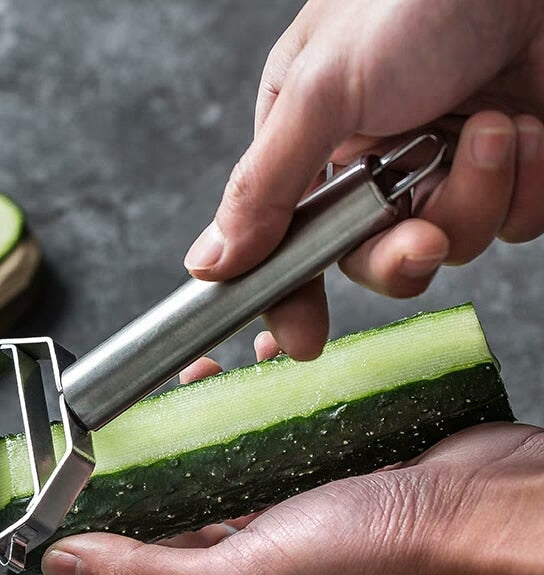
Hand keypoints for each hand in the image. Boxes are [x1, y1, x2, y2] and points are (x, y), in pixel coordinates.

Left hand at [41, 416, 543, 574]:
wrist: (482, 507)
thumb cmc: (384, 556)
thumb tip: (64, 568)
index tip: (49, 529)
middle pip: (151, 552)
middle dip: (122, 502)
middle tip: (103, 452)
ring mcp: (277, 533)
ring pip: (198, 494)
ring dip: (175, 449)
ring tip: (169, 405)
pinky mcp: (304, 487)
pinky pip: (246, 455)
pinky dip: (228, 422)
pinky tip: (228, 388)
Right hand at [183, 0, 543, 359]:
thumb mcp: (321, 90)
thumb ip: (264, 187)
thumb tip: (208, 264)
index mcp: (310, 141)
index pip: (285, 241)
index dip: (290, 295)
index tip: (300, 338)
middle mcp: (372, 161)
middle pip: (369, 260)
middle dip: (401, 257)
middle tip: (422, 237)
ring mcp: (441, 165)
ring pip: (447, 247)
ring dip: (476, 198)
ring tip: (494, 129)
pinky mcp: (508, 168)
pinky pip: (512, 222)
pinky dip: (525, 186)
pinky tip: (527, 130)